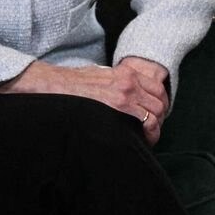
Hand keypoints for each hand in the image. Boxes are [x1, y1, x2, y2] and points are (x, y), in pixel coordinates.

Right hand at [0, 59, 169, 144]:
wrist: (54, 84)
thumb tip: (126, 95)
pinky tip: (143, 141)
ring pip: (155, 113)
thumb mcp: (100, 74)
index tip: (156, 115)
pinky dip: (148, 133)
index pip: (158, 88)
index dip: (161, 103)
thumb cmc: (72, 83)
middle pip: (160, 101)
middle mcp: (130, 82)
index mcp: (127, 73)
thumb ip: (117, 82)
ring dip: (155, 128)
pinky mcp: (118, 106)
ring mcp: (125, 94)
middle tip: (152, 130)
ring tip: (148, 138)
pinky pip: (144, 122)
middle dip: (160, 117)